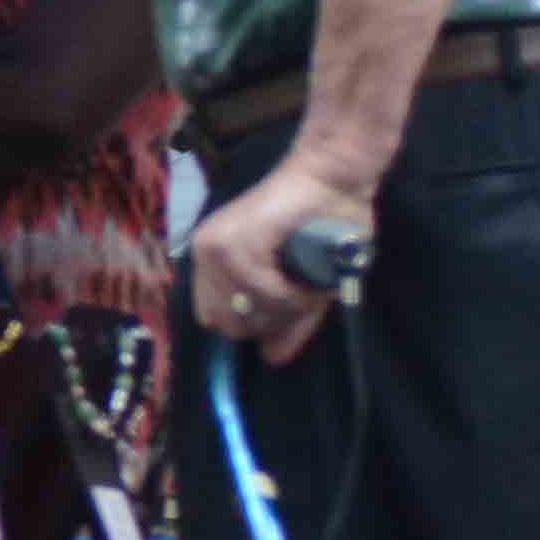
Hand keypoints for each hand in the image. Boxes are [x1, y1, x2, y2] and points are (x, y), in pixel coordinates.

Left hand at [184, 144, 378, 369]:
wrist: (334, 180)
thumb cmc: (322, 225)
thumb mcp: (304, 285)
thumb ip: (287, 321)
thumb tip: (272, 358)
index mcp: (212, 262)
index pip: (213, 319)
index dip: (251, 322)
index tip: (285, 310)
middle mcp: (205, 255)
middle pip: (229, 323)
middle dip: (270, 319)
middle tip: (302, 294)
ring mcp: (216, 249)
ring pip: (245, 313)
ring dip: (285, 308)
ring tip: (308, 281)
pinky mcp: (235, 244)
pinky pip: (261, 293)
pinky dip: (290, 294)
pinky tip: (305, 277)